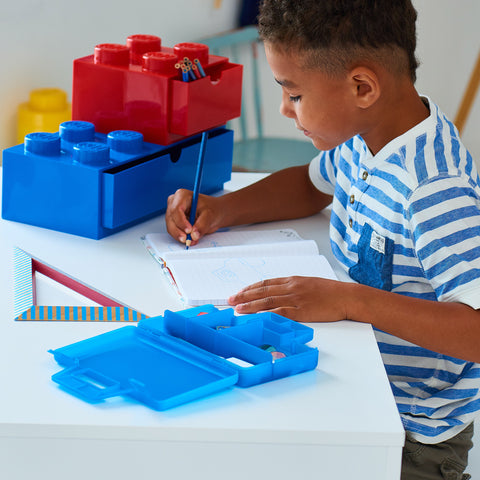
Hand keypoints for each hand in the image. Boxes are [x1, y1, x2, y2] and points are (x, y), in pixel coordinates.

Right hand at [165, 189, 223, 245]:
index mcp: (182, 195)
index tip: (189, 231)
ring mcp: (172, 212)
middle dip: (179, 231)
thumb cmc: (212, 209)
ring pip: (171, 227)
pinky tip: (191, 240)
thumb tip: (194, 235)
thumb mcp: (210, 215)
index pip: (176, 209)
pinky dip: (181, 237)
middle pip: (171, 219)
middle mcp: (174, 203)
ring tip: (192, 241)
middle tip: (189, 240)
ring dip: (180, 236)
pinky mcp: (174, 222)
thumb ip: (202, 225)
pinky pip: (174, 231)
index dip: (181, 221)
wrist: (214, 213)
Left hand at [228, 276, 349, 322]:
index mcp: (292, 280)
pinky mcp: (302, 311)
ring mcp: (296, 299)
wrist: (347, 297)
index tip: (239, 292)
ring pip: (268, 301)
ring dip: (251, 305)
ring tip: (237, 309)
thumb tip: (279, 294)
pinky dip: (267, 314)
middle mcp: (291, 288)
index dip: (250, 288)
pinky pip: (281, 312)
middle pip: (263, 291)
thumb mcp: (309, 284)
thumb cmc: (330, 292)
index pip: (266, 283)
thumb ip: (293, 288)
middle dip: (244, 296)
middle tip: (230, 300)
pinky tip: (257, 317)